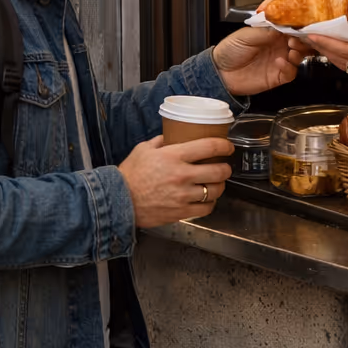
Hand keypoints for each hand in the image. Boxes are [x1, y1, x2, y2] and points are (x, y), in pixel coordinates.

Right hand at [118, 135, 232, 227]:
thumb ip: (160, 141)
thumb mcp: (143, 149)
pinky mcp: (182, 211)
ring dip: (219, 186)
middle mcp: (182, 175)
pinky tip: (206, 198)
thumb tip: (171, 136)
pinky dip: (210, 203)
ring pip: (216, 190)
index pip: (209, 147)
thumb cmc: (130, 174)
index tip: (227, 146)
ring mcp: (184, 195)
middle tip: (224, 166)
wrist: (119, 199)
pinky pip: (206, 208)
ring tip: (215, 183)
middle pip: (219, 171)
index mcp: (174, 156)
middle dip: (226, 168)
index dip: (224, 145)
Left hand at [212, 27, 307, 95]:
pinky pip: (291, 73)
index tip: (299, 26)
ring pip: (299, 56)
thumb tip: (282, 26)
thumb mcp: (245, 35)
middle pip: (299, 42)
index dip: (296, 27)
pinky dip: (289, 67)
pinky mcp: (277, 76)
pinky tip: (280, 62)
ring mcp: (279, 61)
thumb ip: (264, 31)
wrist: (220, 72)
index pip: (290, 28)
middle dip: (302, 39)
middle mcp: (277, 47)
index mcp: (271, 34)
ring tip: (291, 48)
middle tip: (296, 38)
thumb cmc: (229, 50)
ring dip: (299, 52)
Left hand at [307, 13, 347, 86]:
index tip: (312, 35)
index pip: (344, 50)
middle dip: (323, 48)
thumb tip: (345, 24)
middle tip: (308, 37)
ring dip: (330, 54)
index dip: (326, 42)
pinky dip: (341, 59)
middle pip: (340, 60)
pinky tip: (332, 49)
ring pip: (344, 66)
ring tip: (317, 42)